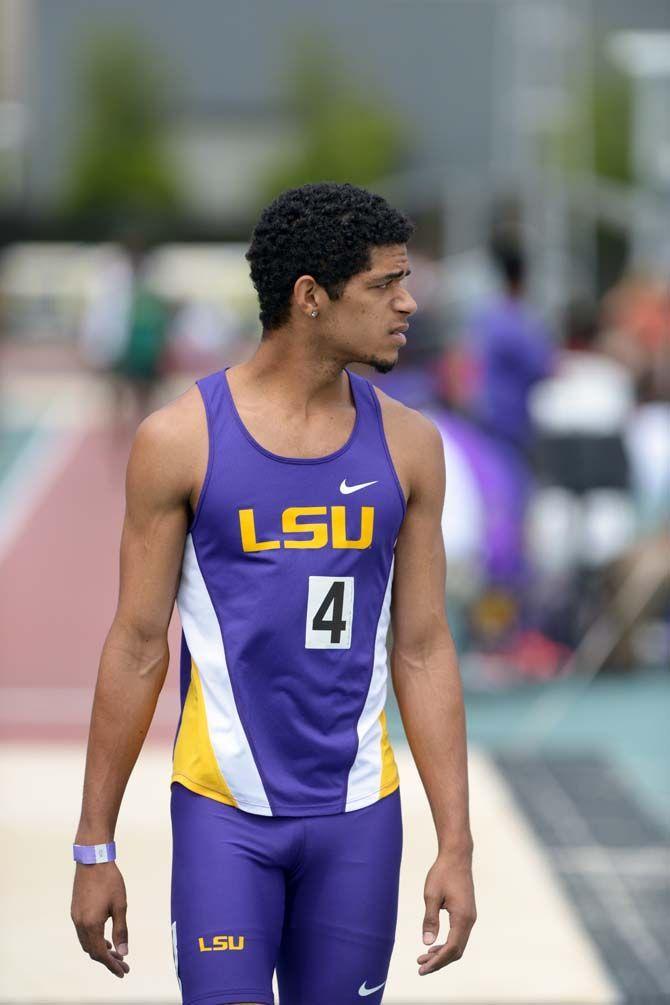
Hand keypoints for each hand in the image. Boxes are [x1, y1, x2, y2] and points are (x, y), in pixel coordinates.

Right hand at [71, 861, 129, 977]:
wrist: (93, 859)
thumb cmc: (110, 880)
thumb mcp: (120, 906)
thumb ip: (121, 930)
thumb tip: (124, 952)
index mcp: (91, 924)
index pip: (100, 953)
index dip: (112, 965)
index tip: (123, 972)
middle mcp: (80, 924)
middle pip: (92, 951)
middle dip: (107, 960)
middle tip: (123, 965)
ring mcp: (76, 917)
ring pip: (86, 942)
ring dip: (100, 950)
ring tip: (115, 953)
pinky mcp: (76, 910)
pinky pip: (83, 933)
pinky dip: (94, 939)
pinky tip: (104, 937)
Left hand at [417, 850, 475, 975]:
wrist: (456, 857)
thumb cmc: (442, 873)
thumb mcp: (431, 895)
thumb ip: (430, 920)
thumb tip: (426, 942)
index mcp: (462, 917)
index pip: (451, 949)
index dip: (437, 961)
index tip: (422, 968)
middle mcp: (469, 920)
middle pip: (456, 951)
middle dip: (439, 961)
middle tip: (420, 966)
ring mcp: (470, 917)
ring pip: (458, 944)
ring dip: (442, 954)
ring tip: (424, 957)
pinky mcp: (467, 914)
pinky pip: (458, 936)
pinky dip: (447, 944)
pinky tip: (433, 946)